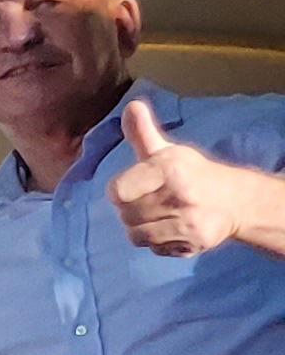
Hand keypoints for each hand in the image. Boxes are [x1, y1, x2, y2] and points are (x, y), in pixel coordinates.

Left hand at [112, 100, 257, 256]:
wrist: (236, 201)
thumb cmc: (193, 173)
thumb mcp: (167, 151)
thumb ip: (142, 133)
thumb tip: (130, 106)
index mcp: (169, 169)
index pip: (118, 191)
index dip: (119, 190)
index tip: (130, 186)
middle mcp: (180, 196)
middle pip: (125, 214)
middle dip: (130, 208)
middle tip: (147, 200)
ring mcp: (188, 222)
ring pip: (136, 234)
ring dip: (139, 226)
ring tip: (155, 214)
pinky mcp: (193, 244)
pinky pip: (154, 249)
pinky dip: (154, 242)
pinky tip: (168, 228)